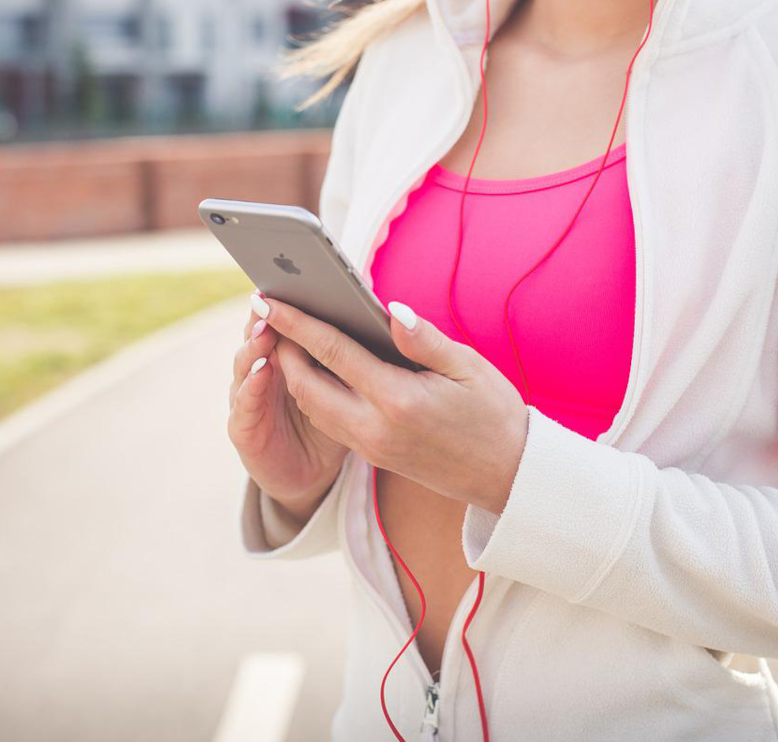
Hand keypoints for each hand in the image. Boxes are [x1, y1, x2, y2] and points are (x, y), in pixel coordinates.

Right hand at [227, 291, 349, 519]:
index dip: (290, 302)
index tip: (299, 275)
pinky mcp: (243, 430)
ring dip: (253, 344)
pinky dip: (249, 386)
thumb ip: (359, 349)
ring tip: (267, 326)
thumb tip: (379, 311)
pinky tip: (261, 370)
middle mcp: (263, 371)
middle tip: (275, 292)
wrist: (313, 474)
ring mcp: (249, 400)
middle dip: (265, 314)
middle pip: (259, 335)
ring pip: (245, 364)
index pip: (287, 322)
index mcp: (292, 356)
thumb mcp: (353, 386)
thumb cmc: (340, 422)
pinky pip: (243, 407)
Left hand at [254, 294, 528, 513]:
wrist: (507, 476)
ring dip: (293, 373)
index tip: (270, 300)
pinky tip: (316, 369)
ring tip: (287, 336)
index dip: (298, 323)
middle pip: (305, 385)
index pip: (333, 353)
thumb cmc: (494, 415)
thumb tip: (390, 310)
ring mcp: (371, 447)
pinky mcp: (373, 456)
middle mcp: (375, 428)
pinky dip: (312, 393)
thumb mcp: (469, 368)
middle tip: (271, 313)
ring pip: (312, 408)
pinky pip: (328, 422)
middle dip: (282, 348)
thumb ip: (424, 339)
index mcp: (398, 401)